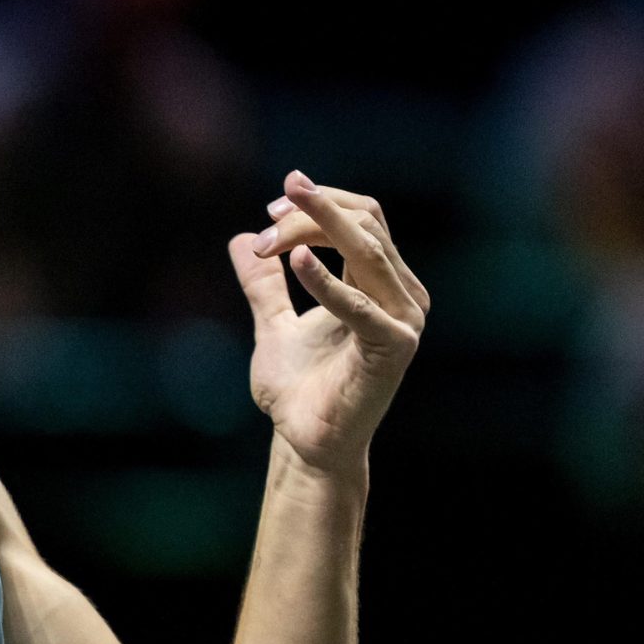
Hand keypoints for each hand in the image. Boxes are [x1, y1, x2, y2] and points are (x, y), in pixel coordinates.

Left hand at [226, 170, 429, 477]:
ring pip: (368, 250)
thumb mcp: (273, 324)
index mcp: (382, 283)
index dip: (321, 203)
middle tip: (267, 217)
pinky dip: (327, 280)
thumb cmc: (298, 388)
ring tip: (269, 236)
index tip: (271, 206)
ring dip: (314, 233)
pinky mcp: (395, 345)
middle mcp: (402, 294)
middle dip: (312, 213)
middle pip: (366, 225)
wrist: (304, 440)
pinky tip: (298, 259)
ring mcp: (404, 318)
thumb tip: (239, 240)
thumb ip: (263, 284)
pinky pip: (361, 304)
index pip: (364, 218)